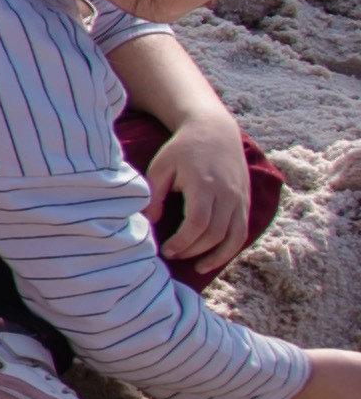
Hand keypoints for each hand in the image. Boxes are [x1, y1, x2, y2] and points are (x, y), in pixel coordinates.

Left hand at [152, 114, 259, 266]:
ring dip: (216, 256)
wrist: (214, 131)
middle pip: (215, 233)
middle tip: (172, 255)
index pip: (198, 223)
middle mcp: (227, 194)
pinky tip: (215, 258)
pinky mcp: (245, 201)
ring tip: (197, 267)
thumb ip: (155, 195)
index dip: (183, 242)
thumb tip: (151, 222)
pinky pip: (242, 231)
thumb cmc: (182, 149)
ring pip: (233, 237)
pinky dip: (231, 249)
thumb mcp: (160, 166)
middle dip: (193, 250)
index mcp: (204, 185)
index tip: (166, 250)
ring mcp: (240, 198)